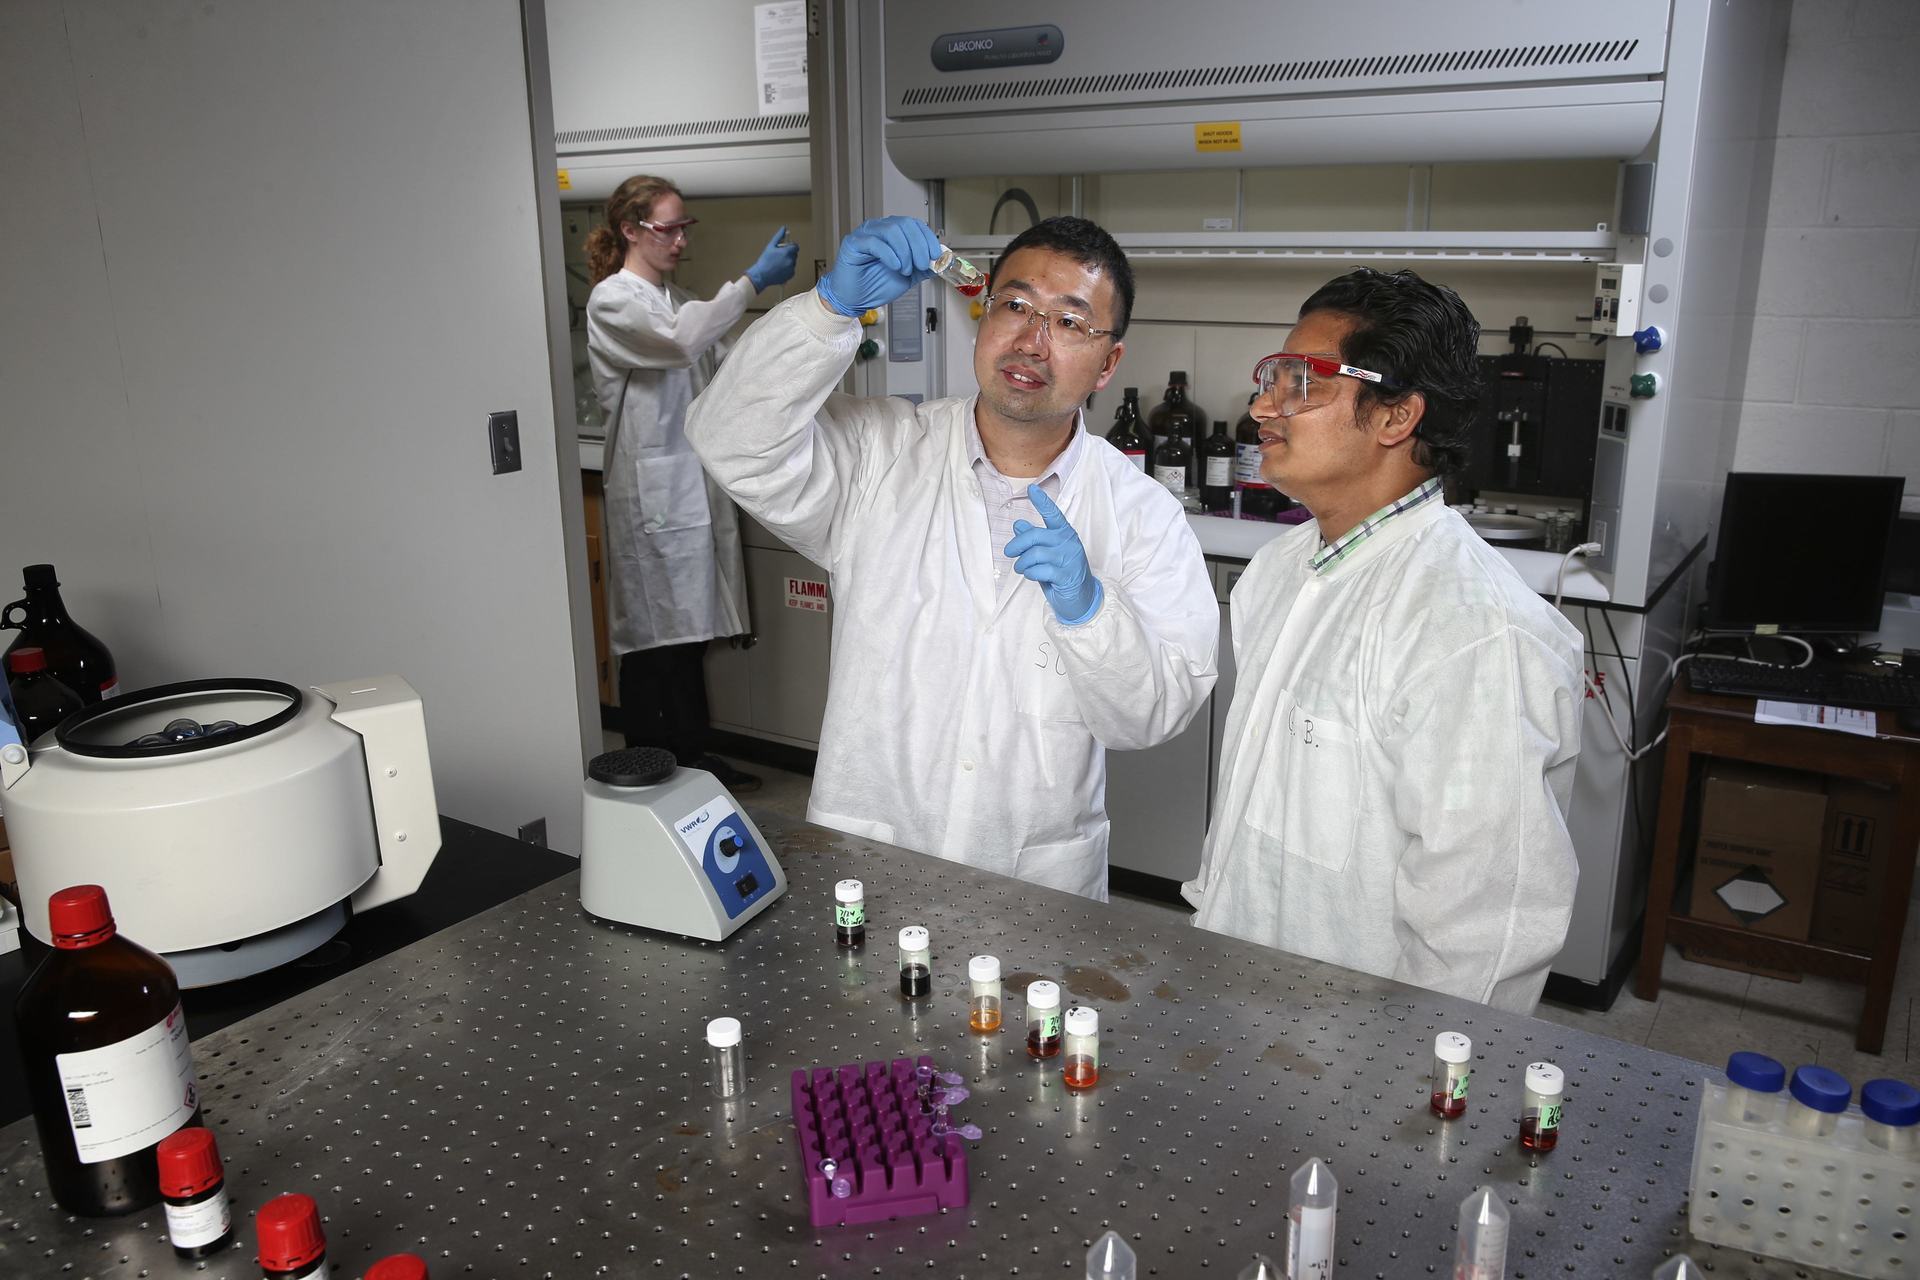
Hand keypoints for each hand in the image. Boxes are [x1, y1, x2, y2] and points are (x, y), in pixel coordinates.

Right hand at [745, 225, 798, 291]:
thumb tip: (784, 228)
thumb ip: (779, 236)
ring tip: (778, 263)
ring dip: (788, 261)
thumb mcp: (770, 246)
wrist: (761, 275)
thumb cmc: (765, 260)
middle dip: (789, 253)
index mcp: (786, 252)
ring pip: (793, 262)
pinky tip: (779, 269)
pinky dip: (788, 269)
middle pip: (794, 254)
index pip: (796, 246)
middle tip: (779, 256)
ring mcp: (791, 268)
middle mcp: (791, 260)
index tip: (787, 247)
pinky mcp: (791, 275)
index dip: (791, 246)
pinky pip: (792, 269)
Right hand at [816, 216, 940, 317]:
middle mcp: (879, 229)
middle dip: (918, 245)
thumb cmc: (875, 285)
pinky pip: (874, 242)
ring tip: (905, 269)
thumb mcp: (907, 276)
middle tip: (923, 264)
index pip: (914, 225)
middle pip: (904, 224)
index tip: (935, 254)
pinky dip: (890, 254)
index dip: (928, 238)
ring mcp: (866, 234)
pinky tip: (895, 266)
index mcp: (893, 233)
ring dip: (905, 251)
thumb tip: (940, 262)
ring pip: (891, 230)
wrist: (855, 299)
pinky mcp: (854, 243)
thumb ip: (922, 267)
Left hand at [1005, 484, 1102, 623]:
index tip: (1031, 489)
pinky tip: (1031, 575)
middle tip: (1009, 552)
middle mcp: (1069, 542)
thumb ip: (1034, 539)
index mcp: (1064, 533)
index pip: (1053, 514)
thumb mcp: (1046, 554)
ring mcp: (1069, 559)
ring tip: (1021, 568)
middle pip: (1035, 536)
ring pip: (1035, 554)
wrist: (1081, 597)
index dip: (1042, 502)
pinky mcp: (1066, 576)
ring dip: (1022, 563)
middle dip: (1017, 545)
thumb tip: (1018, 524)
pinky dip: (1030, 573)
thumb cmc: (1061, 572)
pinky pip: (1040, 570)